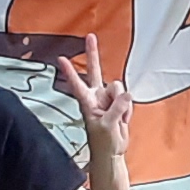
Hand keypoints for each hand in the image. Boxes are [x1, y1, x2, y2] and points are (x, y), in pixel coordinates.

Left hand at [53, 51, 133, 166]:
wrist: (112, 151)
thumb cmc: (102, 143)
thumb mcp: (107, 127)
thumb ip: (116, 110)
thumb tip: (126, 96)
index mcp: (87, 102)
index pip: (76, 83)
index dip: (70, 72)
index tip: (61, 59)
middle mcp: (96, 96)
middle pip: (95, 70)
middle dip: (93, 54)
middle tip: (90, 37)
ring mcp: (108, 98)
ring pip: (119, 87)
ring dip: (122, 104)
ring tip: (118, 119)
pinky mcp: (119, 102)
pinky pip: (128, 97)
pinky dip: (129, 109)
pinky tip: (123, 119)